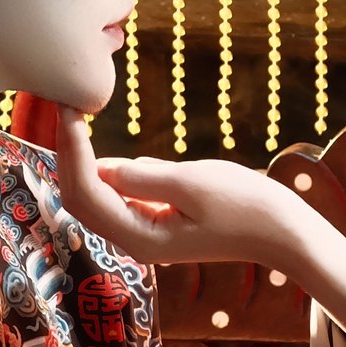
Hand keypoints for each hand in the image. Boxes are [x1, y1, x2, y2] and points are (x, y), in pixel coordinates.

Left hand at [56, 115, 345, 330]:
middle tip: (63, 106)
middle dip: (68, 153)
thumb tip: (101, 166)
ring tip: (70, 115)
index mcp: (140, 237)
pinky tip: (92, 139)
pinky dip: (99, 166)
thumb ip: (144, 177)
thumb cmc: (247, 207)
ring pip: (94, 196)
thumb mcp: (194, 184)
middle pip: (81, 197)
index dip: (71, 151)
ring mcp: (144, 232)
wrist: (282, 232)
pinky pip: (114, 194)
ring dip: (78, 158)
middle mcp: (135, 240)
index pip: (86, 192)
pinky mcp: (155, 220)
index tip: (68, 110)